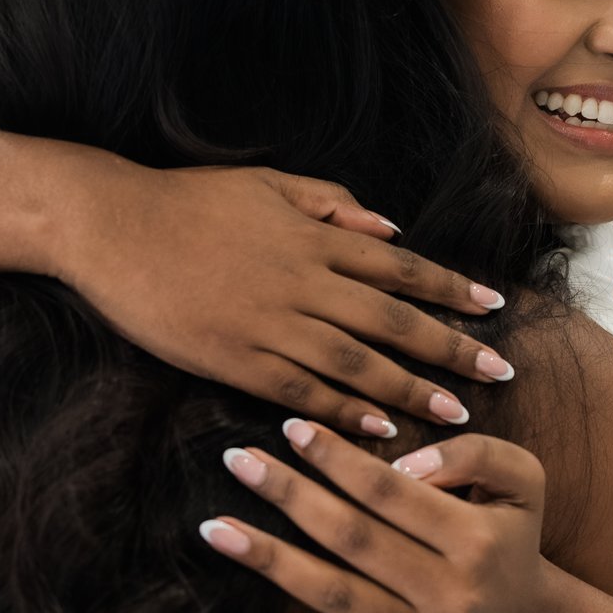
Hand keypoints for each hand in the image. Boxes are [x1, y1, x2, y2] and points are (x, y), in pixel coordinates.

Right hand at [56, 163, 513, 437]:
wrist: (112, 226)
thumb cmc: (189, 200)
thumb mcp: (268, 184)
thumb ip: (332, 206)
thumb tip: (389, 229)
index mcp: (314, 238)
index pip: (400, 268)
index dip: (450, 290)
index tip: (494, 309)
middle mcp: (303, 282)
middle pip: (392, 321)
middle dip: (451, 347)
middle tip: (499, 370)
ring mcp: (269, 324)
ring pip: (356, 364)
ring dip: (409, 389)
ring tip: (454, 412)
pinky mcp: (234, 359)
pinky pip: (301, 391)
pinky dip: (344, 412)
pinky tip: (379, 428)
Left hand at [200, 420, 565, 612]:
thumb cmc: (511, 541)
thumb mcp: (522, 483)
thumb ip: (473, 455)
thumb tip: (406, 461)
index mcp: (474, 542)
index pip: (391, 492)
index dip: (338, 458)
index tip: (292, 427)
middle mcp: (444, 596)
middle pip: (352, 539)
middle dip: (289, 496)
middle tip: (238, 459)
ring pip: (332, 596)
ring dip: (269, 561)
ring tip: (215, 528)